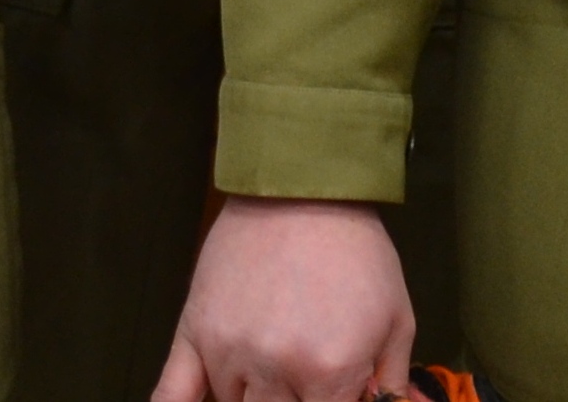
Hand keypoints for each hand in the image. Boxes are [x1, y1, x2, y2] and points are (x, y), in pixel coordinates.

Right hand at [153, 195, 410, 401]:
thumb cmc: (353, 251)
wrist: (303, 187)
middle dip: (297, 400)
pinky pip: (172, 394)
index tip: (334, 390)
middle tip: (305, 375)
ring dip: (256, 398)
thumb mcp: (395, 318)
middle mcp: (276, 369)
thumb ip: (391, 382)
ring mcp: (230, 352)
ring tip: (274, 366)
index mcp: (330, 372)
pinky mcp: (195, 333)